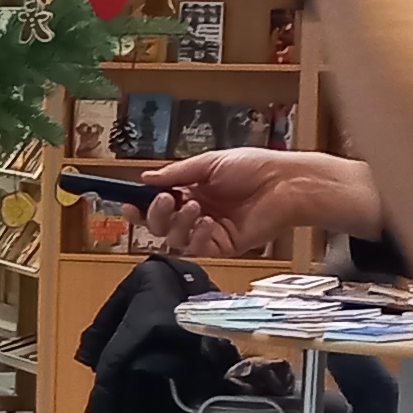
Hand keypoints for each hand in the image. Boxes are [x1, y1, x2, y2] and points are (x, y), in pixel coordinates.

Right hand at [141, 148, 387, 255]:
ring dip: (177, 223)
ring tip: (195, 207)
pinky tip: (209, 222)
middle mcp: (196, 213)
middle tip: (164, 200)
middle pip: (159, 225)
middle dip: (155, 215)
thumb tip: (145, 179)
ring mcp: (209, 232)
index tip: (126, 204)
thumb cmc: (254, 167)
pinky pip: (198, 249)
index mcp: (191, 191)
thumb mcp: (210, 163)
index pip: (157, 203)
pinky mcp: (223, 247)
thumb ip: (177, 173)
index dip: (139, 206)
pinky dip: (198, 236)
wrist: (286, 184)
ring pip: (174, 239)